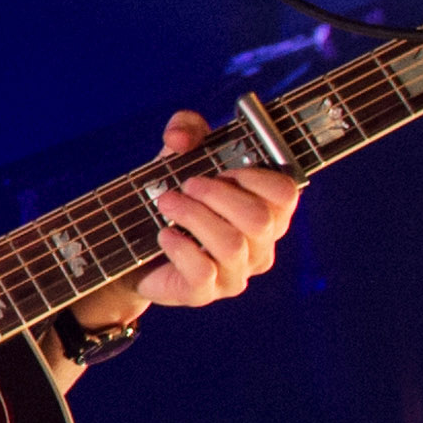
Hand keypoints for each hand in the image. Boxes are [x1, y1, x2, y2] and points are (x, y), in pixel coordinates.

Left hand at [69, 112, 301, 328]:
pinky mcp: (205, 293)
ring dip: (194, 215)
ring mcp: (235, 274)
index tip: (225, 169)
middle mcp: (260, 247)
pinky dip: (179, 246)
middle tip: (187, 184)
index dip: (256, 177)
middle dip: (217, 194)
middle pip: (258, 219)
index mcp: (267, 213)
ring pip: (230, 244)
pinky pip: (202, 271)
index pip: (286, 194)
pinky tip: (163, 233)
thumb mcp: (179, 155)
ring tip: (166, 202)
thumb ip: (186, 129)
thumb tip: (181, 138)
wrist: (136, 246)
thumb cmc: (174, 197)